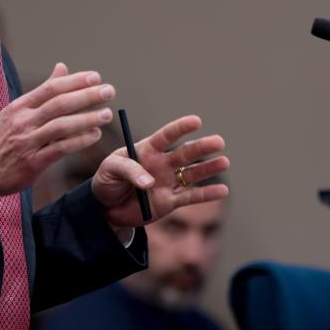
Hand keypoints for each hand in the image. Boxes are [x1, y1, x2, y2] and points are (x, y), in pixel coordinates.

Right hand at [0, 63, 114, 200]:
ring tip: (107, 114)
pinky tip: (94, 135)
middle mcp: (24, 121)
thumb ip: (42, 91)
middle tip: (109, 91)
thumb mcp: (17, 111)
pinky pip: (60, 148)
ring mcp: (28, 141)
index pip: (51, 88)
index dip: (75, 81)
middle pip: (59, 104)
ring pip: (61, 126)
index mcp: (20, 106)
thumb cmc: (3, 139)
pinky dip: (79, 141)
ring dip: (87, 119)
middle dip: (87, 96)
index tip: (95, 77)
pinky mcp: (32, 162)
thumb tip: (62, 67)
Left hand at [92, 115, 228, 228]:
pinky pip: (190, 197)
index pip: (166, 136)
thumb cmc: (107, 180)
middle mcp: (162, 164)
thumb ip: (129, 170)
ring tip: (224, 162)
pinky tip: (222, 191)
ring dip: (208, 168)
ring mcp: (168, 182)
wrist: (106, 208)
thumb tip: (149, 183)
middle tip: (219, 142)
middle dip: (202, 147)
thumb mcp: (110, 169)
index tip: (196, 121)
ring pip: (192, 174)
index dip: (180, 128)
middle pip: (185, 153)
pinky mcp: (169, 203)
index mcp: (148, 149)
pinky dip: (206, 194)